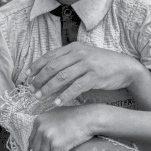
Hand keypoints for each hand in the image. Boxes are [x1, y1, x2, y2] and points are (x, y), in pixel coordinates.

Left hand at [21, 42, 140, 105]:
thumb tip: (46, 73)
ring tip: (39, 97)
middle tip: (31, 90)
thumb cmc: (101, 64)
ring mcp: (87, 64)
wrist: (124, 67)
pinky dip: (64, 95)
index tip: (26, 77)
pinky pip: (76, 87)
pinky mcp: (95, 76)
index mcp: (73, 47)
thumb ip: (67, 62)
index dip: (35, 66)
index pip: (49, 56)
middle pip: (53, 66)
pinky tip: (57, 102)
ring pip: (62, 77)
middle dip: (39, 79)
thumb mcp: (83, 57)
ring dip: (48, 88)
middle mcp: (79, 53)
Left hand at [28, 104, 97, 150]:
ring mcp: (48, 137)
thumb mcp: (55, 114)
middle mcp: (41, 129)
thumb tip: (41, 134)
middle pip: (36, 148)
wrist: (87, 118)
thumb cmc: (74, 116)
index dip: (34, 148)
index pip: (32, 138)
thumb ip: (46, 123)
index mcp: (39, 121)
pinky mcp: (56, 146)